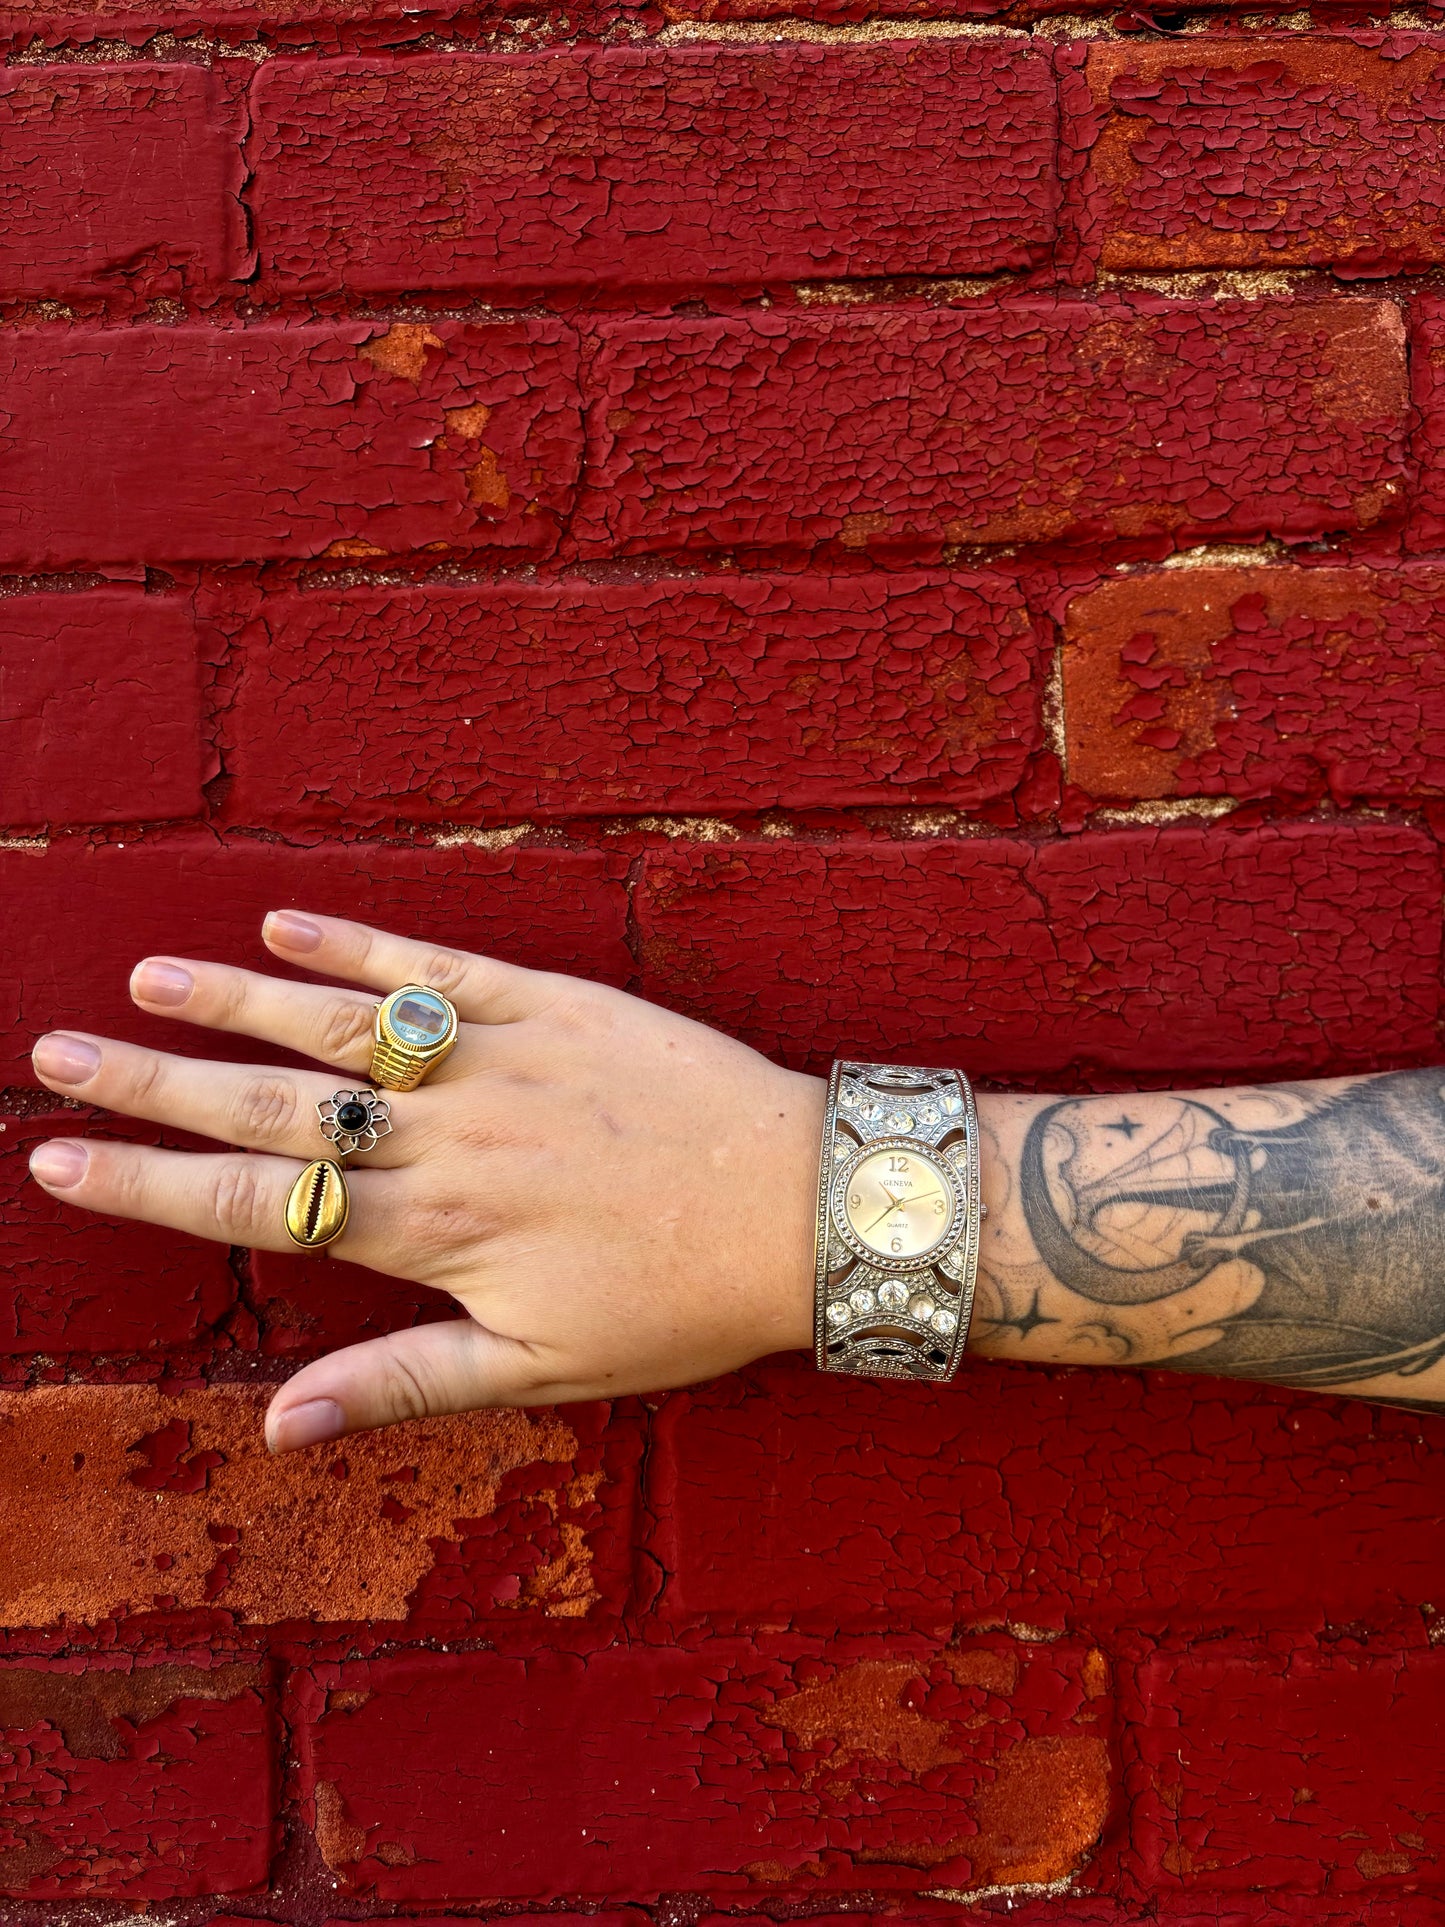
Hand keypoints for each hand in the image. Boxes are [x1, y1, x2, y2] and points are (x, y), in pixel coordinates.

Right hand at [26, 913, 823, 1448]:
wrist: (806, 1208)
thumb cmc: (679, 1303)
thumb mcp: (541, 1371)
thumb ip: (401, 1385)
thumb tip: (276, 1427)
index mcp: (434, 1230)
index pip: (257, 1206)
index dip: (147, 1184)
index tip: (57, 1160)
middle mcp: (449, 1135)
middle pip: (272, 1103)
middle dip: (154, 1082)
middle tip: (56, 1054)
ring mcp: (500, 1056)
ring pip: (341, 1020)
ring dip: (237, 996)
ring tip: (148, 978)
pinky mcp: (555, 1000)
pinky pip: (437, 963)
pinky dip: (360, 939)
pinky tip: (289, 921)